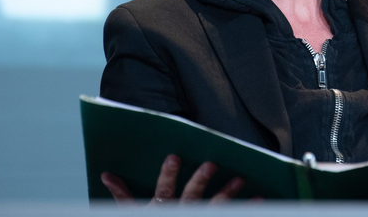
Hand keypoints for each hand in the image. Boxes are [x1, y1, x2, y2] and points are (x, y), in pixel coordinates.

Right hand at [101, 154, 244, 204]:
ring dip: (228, 194)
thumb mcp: (132, 214)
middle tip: (211, 164)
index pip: (163, 191)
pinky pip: (229, 216)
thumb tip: (106, 175)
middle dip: (201, 180)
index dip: (168, 175)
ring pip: (214, 207)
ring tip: (240, 180)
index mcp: (160, 210)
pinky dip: (248, 210)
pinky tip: (261, 201)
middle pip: (191, 197)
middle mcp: (179, 214)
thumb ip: (121, 196)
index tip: (175, 157)